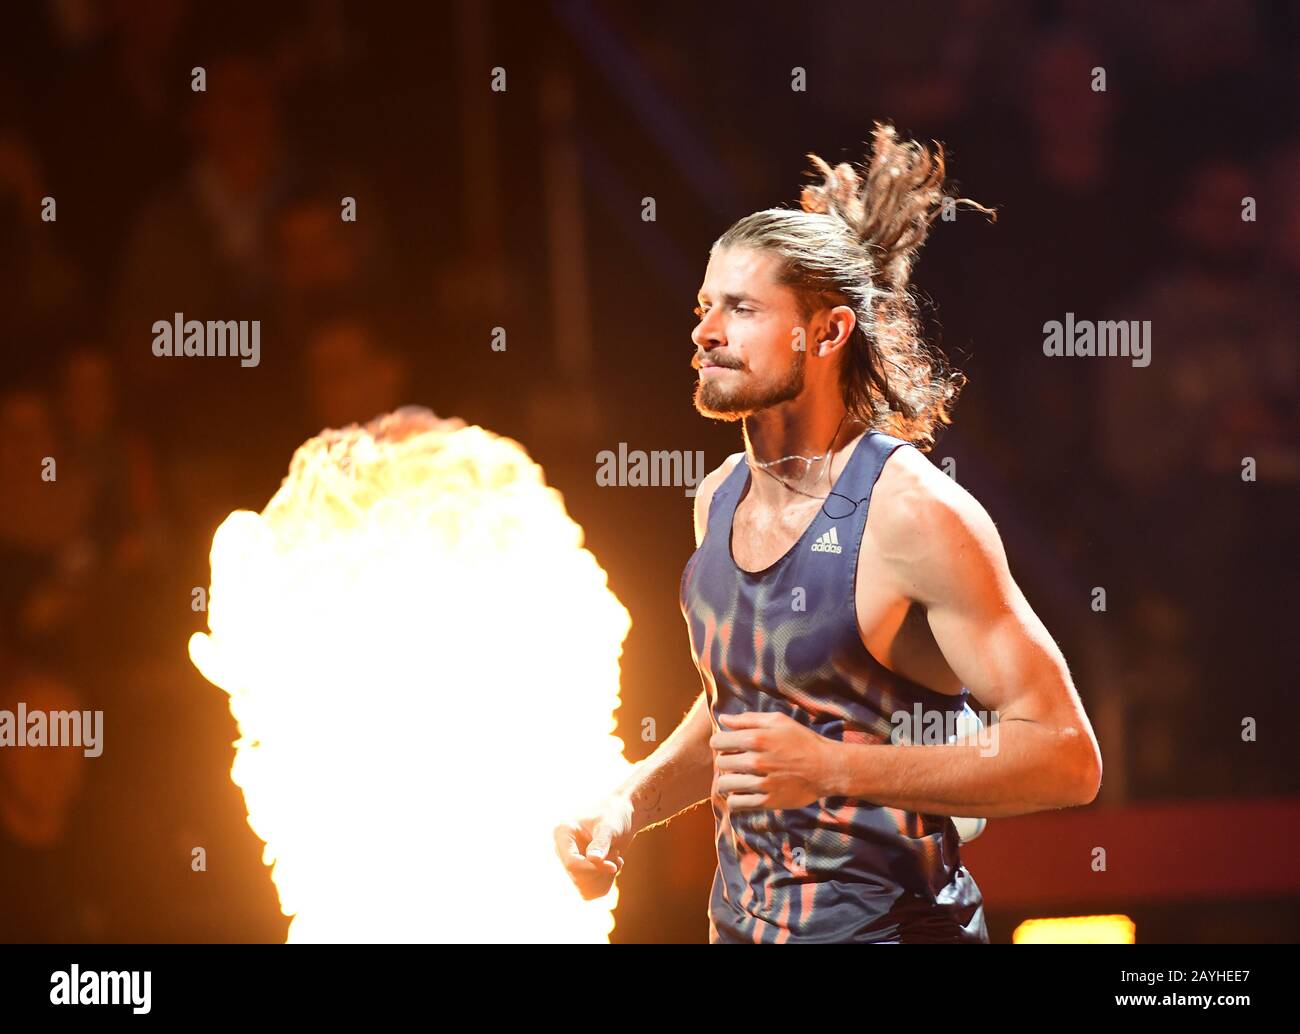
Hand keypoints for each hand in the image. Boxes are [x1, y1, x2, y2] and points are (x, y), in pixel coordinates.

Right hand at [552, 793, 634, 900]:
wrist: (623, 816)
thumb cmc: (615, 815)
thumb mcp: (610, 826)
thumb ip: (601, 842)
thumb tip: (593, 859)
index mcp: (562, 833)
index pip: (571, 863)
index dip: (593, 869)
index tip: (613, 866)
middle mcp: (562, 850)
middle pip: (577, 879)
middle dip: (601, 872)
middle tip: (616, 855)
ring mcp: (571, 862)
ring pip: (584, 889)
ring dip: (604, 878)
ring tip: (615, 859)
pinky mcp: (580, 871)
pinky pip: (590, 892)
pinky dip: (605, 883)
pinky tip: (612, 866)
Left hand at [710, 711, 836, 810]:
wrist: (827, 768)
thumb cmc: (802, 741)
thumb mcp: (778, 721)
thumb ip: (748, 719)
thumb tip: (723, 718)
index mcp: (757, 738)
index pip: (717, 742)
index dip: (720, 743)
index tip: (728, 746)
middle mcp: (756, 761)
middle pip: (720, 763)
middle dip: (725, 762)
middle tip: (737, 762)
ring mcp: (762, 783)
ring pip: (724, 785)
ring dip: (728, 781)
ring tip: (738, 778)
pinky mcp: (768, 801)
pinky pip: (736, 803)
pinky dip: (735, 799)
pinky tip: (744, 792)